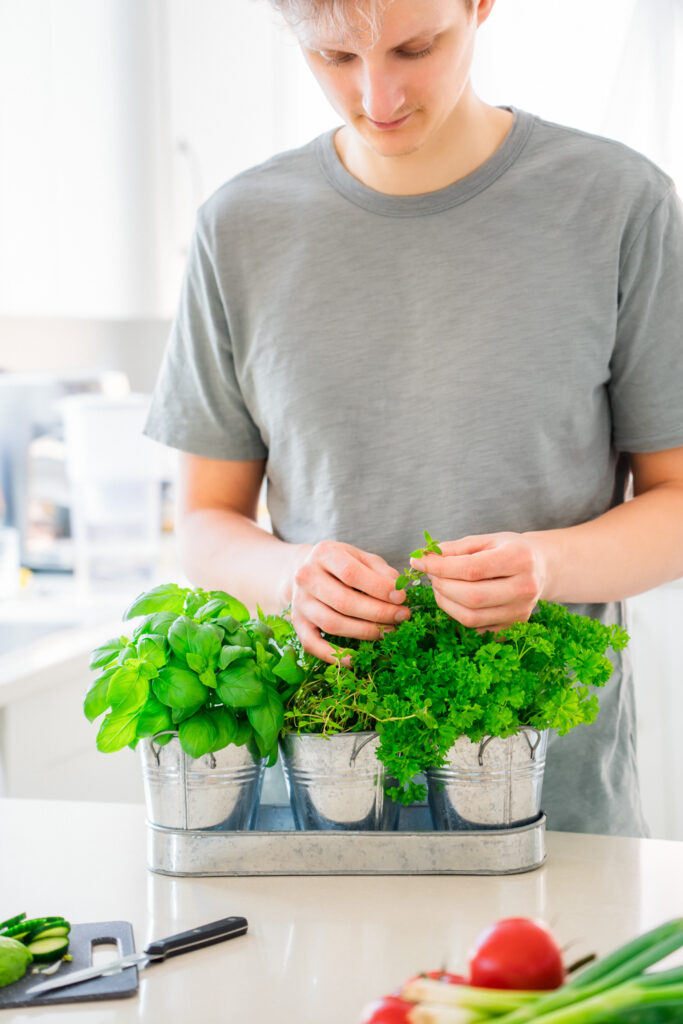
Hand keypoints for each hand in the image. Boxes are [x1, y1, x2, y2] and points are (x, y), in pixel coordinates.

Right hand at [290, 540, 409, 662]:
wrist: (307, 571)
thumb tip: (398, 593)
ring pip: (332, 624)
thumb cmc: (342, 565)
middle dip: (378, 613)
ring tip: (389, 632)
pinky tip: (356, 659)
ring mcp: (300, 602)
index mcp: (324, 554)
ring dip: (365, 632)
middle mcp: (306, 577)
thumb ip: (381, 571)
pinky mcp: (297, 623)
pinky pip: (313, 645)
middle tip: (402, 617)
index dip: (379, 588)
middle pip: (343, 601)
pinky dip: (333, 655)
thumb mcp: (362, 558)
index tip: (401, 597)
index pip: (351, 573)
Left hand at [410, 532, 546, 632]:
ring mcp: (521, 611)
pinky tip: (456, 598)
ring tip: (440, 586)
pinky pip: (477, 627)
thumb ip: (456, 549)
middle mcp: (525, 588)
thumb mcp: (486, 540)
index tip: (417, 560)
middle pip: (471, 596)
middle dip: (442, 586)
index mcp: (519, 558)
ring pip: (472, 617)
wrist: (541, 568)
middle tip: (431, 575)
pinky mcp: (514, 626)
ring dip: (446, 602)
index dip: (439, 567)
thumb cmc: (508, 550)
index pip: (471, 568)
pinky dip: (458, 613)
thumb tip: (425, 556)